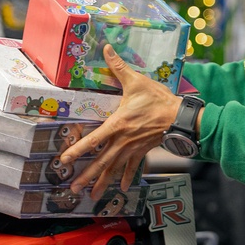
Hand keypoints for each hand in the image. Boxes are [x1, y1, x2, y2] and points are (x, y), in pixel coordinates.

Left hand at [61, 44, 181, 197]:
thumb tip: (106, 48)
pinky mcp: (143, 151)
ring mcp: (133, 149)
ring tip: (91, 195)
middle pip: (101, 163)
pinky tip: (123, 189)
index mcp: (117, 125)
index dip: (77, 151)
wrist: (181, 117)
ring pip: (114, 169)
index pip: (92, 141)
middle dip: (86, 177)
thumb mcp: (137, 82)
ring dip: (102, 182)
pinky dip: (128, 178)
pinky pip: (133, 167)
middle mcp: (122, 141)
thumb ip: (118, 67)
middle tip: (72, 189)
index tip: (64, 161)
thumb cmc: (158, 100)